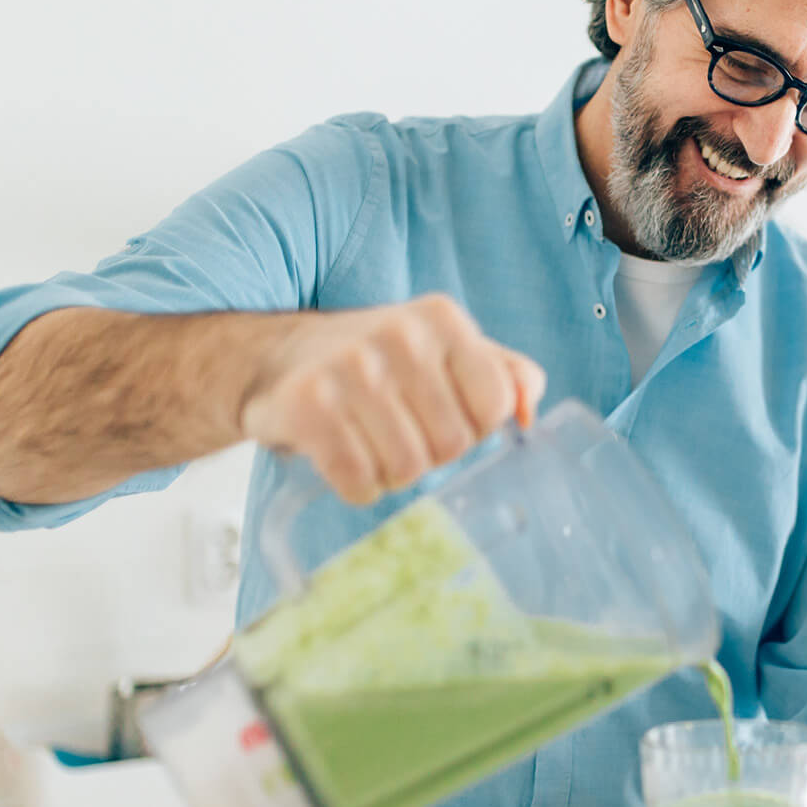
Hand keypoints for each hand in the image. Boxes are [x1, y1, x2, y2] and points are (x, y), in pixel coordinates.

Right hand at [241, 294, 546, 504]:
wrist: (279, 358)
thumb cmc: (376, 362)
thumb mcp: (445, 350)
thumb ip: (503, 374)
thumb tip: (528, 413)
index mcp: (442, 319)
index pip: (493, 405)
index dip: (471, 428)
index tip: (441, 417)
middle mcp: (399, 334)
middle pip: (451, 445)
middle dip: (428, 455)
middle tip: (398, 432)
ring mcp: (350, 368)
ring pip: (406, 469)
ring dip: (390, 474)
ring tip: (369, 443)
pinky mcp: (308, 406)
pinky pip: (358, 481)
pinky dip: (356, 487)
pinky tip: (344, 458)